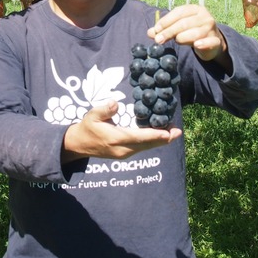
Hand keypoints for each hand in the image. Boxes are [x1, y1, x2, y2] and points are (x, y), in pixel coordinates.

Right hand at [62, 100, 181, 162]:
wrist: (79, 145)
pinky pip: (142, 148)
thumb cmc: (87, 128)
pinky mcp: (125, 154)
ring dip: (160, 141)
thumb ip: (104, 110)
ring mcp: (124, 153)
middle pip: (147, 145)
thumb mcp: (91, 116)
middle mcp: (122, 149)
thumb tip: (115, 103)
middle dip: (164, 139)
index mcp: (116, 139)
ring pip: (146, 147)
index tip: (168, 133)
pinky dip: (152, 142)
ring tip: (174, 133)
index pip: (139, 137)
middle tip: (178, 131)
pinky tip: (160, 136)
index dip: (154, 135)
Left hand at [147, 4, 228, 64]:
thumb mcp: (177, 28)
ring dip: (182, 38)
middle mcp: (204, 16)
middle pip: (184, 23)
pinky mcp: (216, 40)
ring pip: (194, 33)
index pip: (178, 12)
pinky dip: (203, 43)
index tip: (156, 29)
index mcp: (194, 9)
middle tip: (158, 40)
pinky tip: (197, 45)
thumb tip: (150, 32)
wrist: (212, 42)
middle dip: (169, 32)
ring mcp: (211, 28)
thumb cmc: (191, 31)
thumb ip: (164, 29)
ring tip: (177, 41)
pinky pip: (210, 42)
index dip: (166, 21)